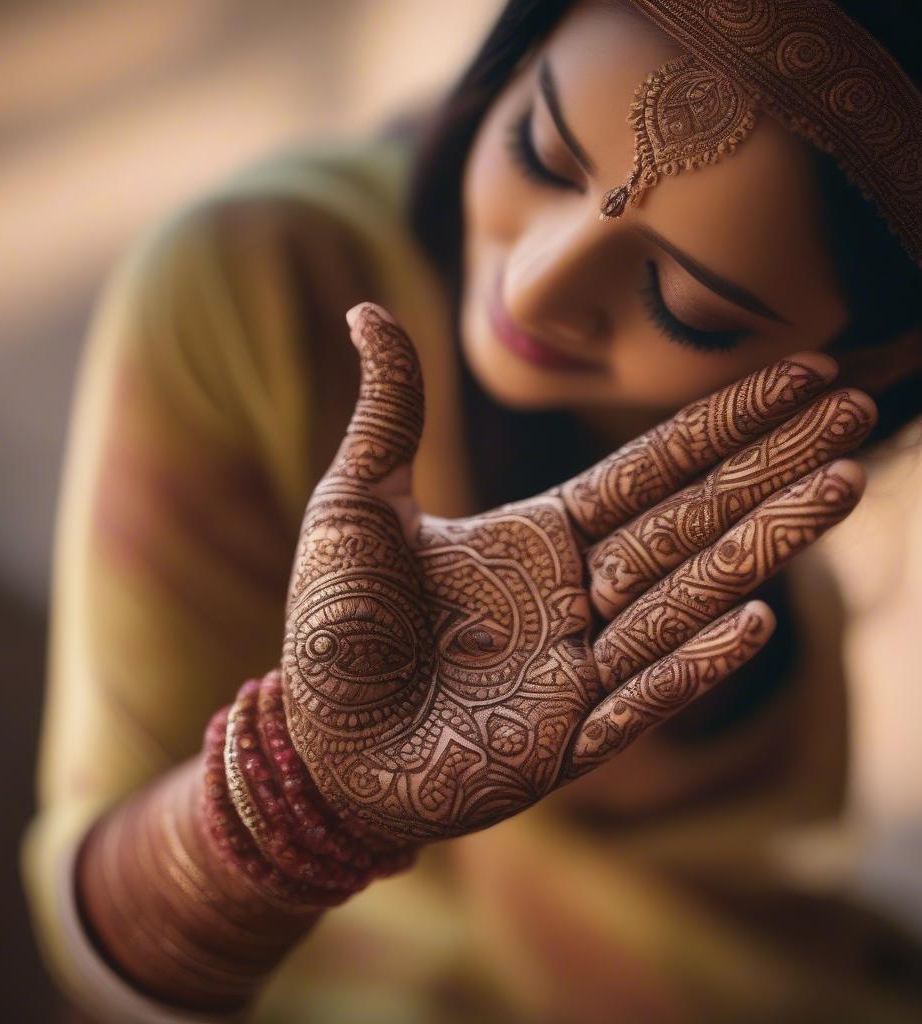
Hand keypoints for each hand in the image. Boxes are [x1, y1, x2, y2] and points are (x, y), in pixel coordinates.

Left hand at [281, 303, 873, 843]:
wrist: (314, 742)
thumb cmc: (335, 624)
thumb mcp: (355, 503)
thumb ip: (388, 413)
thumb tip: (368, 309)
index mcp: (539, 538)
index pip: (650, 470)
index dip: (723, 423)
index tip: (800, 374)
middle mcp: (575, 597)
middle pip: (689, 520)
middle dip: (772, 466)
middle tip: (859, 413)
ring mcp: (578, 671)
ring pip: (683, 598)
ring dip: (760, 546)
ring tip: (840, 486)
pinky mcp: (564, 743)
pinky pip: (638, 695)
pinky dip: (692, 660)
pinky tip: (757, 614)